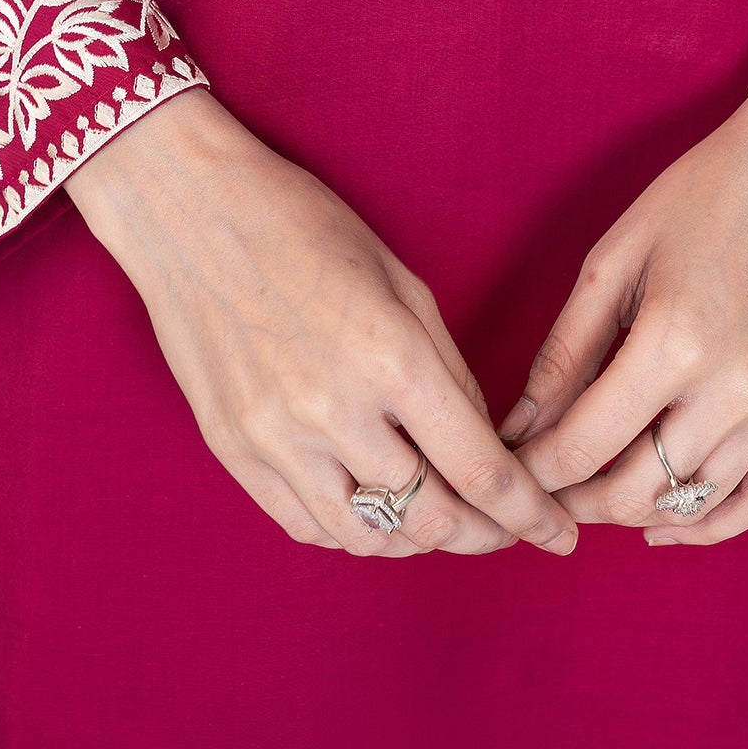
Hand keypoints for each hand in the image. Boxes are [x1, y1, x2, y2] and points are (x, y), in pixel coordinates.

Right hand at [67, 90, 577, 560]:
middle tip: (504, 530)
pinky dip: (351, 531)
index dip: (530, 516)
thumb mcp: (401, 280)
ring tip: (441, 520)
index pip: (481, 471)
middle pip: (430, 518)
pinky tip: (374, 509)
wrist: (189, 208)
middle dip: (482, 535)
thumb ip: (446, 370)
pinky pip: (306, 525)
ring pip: (368, 538)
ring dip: (416, 540)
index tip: (558, 535)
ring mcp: (276, 439)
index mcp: (392, 357)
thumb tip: (481, 443)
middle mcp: (334, 411)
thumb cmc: (303, 223)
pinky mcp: (233, 451)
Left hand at [501, 87, 747, 545]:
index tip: (507, 471)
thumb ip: (565, 350)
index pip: (583, 446)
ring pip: (692, 503)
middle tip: (543, 486)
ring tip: (594, 493)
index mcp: (672, 343)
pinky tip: (665, 521)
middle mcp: (731, 390)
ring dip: (633, 512)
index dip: (533, 471)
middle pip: (635, 491)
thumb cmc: (703, 197)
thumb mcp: (614, 258)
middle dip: (575, 500)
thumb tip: (519, 426)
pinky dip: (710, 526)